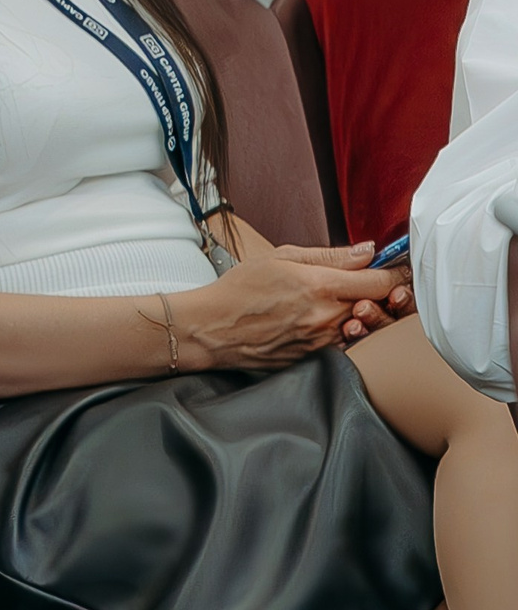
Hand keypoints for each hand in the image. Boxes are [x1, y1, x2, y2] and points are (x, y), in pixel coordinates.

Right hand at [177, 252, 410, 370]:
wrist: (211, 329)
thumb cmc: (240, 290)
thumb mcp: (282, 257)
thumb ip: (331, 255)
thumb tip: (368, 251)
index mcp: (321, 286)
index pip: (380, 282)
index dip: (395, 273)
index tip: (397, 268)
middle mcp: (326, 317)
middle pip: (376, 305)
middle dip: (379, 293)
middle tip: (369, 281)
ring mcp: (322, 341)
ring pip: (361, 325)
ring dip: (360, 313)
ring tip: (339, 300)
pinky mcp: (313, 358)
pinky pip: (341, 342)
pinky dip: (341, 329)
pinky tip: (322, 319)